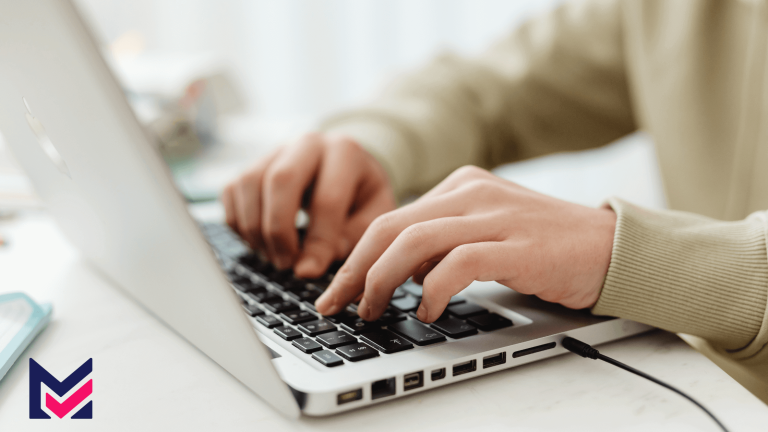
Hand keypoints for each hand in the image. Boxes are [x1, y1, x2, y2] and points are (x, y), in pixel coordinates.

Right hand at [221, 133, 395, 277]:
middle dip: (279, 230)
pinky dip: (239, 224)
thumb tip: (310, 265)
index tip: (309, 272)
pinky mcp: (251, 164)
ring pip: (249, 184)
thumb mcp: (372, 215)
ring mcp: (275, 150)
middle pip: (281, 180)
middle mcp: (308, 143)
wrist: (345, 170)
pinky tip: (260, 243)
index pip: (327, 199)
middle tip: (285, 264)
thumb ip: (351, 238)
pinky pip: (231, 192)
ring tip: (274, 257)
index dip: (317, 241)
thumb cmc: (360, 197)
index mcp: (346, 152)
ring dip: (255, 229)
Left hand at [315, 165, 615, 321]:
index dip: (356, 256)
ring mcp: (495, 215)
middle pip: (391, 227)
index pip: (391, 218)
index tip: (338, 289)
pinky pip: (458, 264)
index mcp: (460, 186)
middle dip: (355, 269)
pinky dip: (432, 290)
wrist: (611, 246)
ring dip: (382, 281)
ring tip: (374, 309)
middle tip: (337, 303)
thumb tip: (394, 272)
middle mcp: (472, 192)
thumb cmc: (545, 245)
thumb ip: (442, 243)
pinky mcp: (517, 245)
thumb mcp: (485, 231)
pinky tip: (426, 310)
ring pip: (414, 242)